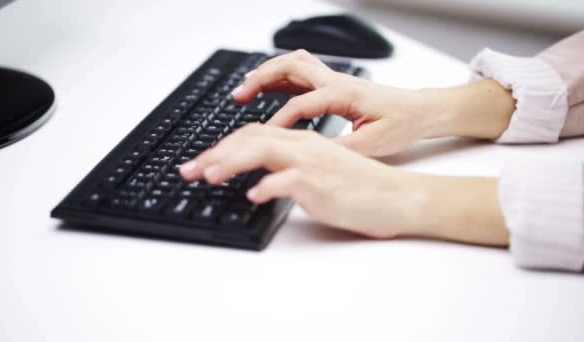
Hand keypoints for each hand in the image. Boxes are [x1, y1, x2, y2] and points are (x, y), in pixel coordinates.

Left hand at [180, 124, 415, 237]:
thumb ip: (289, 169)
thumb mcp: (319, 172)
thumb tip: (261, 181)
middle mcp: (303, 146)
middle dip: (214, 153)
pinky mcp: (321, 184)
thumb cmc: (360, 187)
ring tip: (206, 176)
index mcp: (302, 140)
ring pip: (262, 151)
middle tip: (188, 170)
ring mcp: (312, 163)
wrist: (395, 196)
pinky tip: (252, 196)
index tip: (200, 162)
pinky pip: (287, 180)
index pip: (253, 135)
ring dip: (229, 162)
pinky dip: (266, 187)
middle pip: (249, 139)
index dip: (222, 147)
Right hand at [232, 49, 515, 155]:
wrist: (419, 110)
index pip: (300, 104)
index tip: (261, 137)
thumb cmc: (400, 123)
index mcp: (343, 94)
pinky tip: (268, 89)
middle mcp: (335, 81)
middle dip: (260, 78)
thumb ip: (342, 148)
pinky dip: (279, 77)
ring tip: (245, 89)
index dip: (278, 121)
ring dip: (267, 72)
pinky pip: (300, 73)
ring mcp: (333, 79)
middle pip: (289, 67)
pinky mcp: (333, 85)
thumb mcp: (374, 144)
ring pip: (293, 64)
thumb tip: (313, 154)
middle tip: (239, 94)